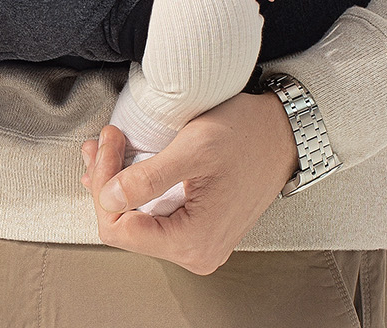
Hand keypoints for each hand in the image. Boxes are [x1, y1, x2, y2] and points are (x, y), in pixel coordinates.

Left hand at [78, 91, 297, 274]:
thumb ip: (148, 179)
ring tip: (112, 147)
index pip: (119, 229)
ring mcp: (199, 242)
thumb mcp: (194, 148)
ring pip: (139, 220)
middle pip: (126, 227)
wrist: (283, 133)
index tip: (106, 145)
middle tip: (105, 140)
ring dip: (120, 183)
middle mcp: (196, 252)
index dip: (103, 184)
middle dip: (107, 181)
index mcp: (192, 241)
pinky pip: (157, 215)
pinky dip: (140, 188)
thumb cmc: (248, 136)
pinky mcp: (200, 227)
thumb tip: (108, 197)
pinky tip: (129, 164)